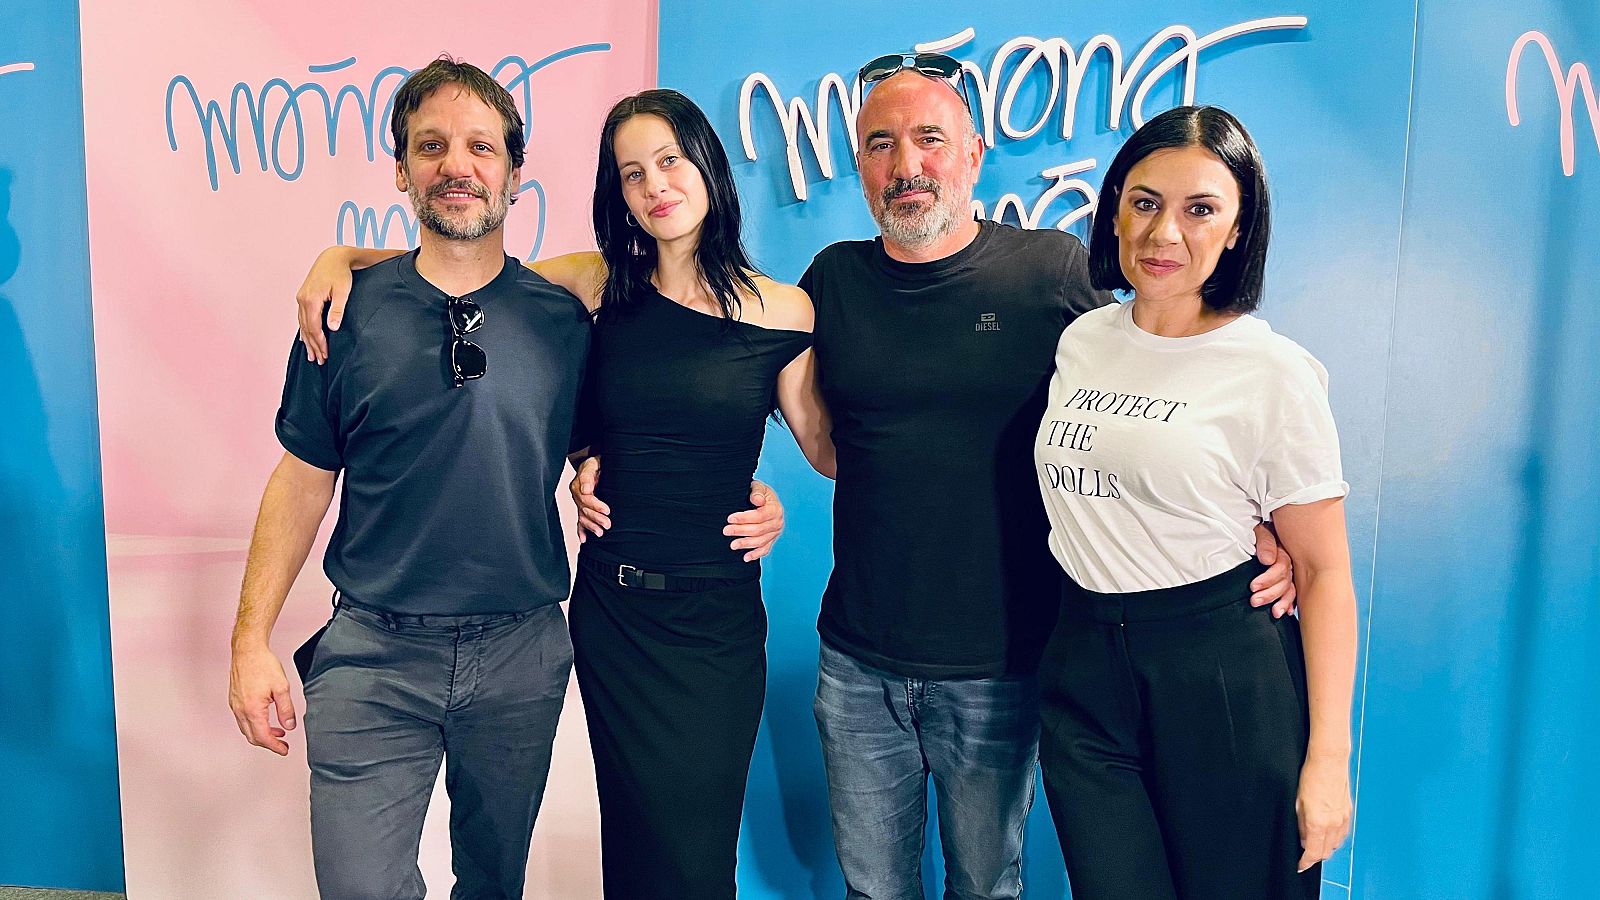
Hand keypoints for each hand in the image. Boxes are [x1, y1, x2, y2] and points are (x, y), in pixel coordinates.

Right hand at [229, 643, 296, 755]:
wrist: (247, 650)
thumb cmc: (263, 665)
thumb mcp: (282, 687)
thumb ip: (286, 709)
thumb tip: (290, 726)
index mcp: (252, 710)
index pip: (263, 737)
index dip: (275, 746)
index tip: (284, 750)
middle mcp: (240, 710)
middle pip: (253, 737)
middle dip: (268, 743)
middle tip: (283, 744)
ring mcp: (235, 706)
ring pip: (246, 729)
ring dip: (261, 734)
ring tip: (278, 732)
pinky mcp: (234, 700)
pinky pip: (242, 720)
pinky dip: (254, 725)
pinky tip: (265, 719)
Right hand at [296, 248, 355, 363]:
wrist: (333, 257)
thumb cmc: (340, 273)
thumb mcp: (342, 291)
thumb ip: (337, 310)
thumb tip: (332, 328)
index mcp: (311, 300)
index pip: (314, 327)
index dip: (319, 343)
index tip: (325, 354)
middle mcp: (302, 300)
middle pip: (306, 328)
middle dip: (313, 345)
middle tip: (319, 361)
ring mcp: (301, 298)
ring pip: (302, 324)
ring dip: (307, 340)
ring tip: (312, 355)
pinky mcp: (303, 296)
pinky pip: (302, 317)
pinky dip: (304, 330)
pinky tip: (306, 338)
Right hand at [569, 456, 609, 541]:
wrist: (595, 463)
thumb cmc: (597, 463)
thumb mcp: (593, 463)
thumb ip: (588, 475)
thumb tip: (586, 490)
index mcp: (579, 484)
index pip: (586, 498)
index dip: (596, 505)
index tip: (607, 510)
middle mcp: (577, 494)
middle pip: (584, 509)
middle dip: (596, 518)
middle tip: (607, 524)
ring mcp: (578, 501)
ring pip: (582, 516)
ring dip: (590, 526)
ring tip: (600, 533)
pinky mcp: (581, 506)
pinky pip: (579, 520)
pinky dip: (581, 530)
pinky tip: (584, 539)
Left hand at [724, 480, 784, 561]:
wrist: (766, 500)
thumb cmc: (760, 493)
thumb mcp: (759, 487)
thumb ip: (757, 491)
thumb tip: (757, 500)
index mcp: (775, 509)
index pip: (759, 516)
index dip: (744, 518)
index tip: (730, 519)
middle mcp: (778, 522)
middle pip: (758, 530)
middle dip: (741, 531)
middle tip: (726, 531)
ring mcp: (775, 533)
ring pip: (761, 541)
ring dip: (746, 544)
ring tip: (732, 545)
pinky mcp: (772, 540)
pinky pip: (765, 549)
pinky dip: (756, 554)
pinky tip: (745, 558)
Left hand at [1250, 522, 1296, 616]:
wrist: (1266, 526)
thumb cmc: (1260, 528)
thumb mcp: (1260, 530)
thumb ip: (1265, 542)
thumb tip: (1268, 560)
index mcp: (1285, 549)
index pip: (1282, 568)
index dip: (1268, 578)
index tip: (1253, 586)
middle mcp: (1291, 561)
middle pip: (1286, 581)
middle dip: (1270, 593)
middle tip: (1255, 601)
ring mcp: (1291, 570)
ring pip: (1291, 588)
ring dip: (1283, 602)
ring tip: (1274, 613)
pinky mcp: (1288, 577)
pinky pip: (1294, 591)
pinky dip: (1291, 602)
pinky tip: (1289, 611)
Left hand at [1296, 753, 1351, 872]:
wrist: (1329, 761)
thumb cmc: (1311, 777)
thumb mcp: (1298, 802)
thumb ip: (1301, 824)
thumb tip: (1303, 839)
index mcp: (1318, 822)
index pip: (1313, 853)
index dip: (1305, 862)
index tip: (1300, 865)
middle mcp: (1333, 824)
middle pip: (1326, 852)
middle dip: (1315, 855)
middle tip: (1304, 852)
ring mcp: (1343, 819)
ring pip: (1335, 844)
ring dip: (1325, 847)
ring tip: (1314, 841)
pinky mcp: (1348, 813)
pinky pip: (1343, 834)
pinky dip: (1334, 838)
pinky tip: (1326, 832)